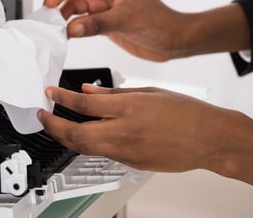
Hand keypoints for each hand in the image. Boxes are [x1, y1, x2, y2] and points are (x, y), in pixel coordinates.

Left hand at [37, 84, 252, 190]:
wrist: (210, 139)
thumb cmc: (186, 112)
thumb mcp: (148, 92)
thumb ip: (114, 92)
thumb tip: (88, 90)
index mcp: (130, 108)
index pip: (84, 103)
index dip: (62, 98)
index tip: (50, 94)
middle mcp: (125, 131)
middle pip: (76, 133)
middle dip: (52, 125)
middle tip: (42, 115)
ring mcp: (128, 151)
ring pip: (84, 148)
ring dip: (65, 137)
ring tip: (55, 125)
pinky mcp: (131, 163)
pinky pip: (101, 154)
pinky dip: (87, 144)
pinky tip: (84, 135)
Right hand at [44, 0, 249, 59]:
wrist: (174, 41)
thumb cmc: (160, 22)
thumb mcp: (126, 20)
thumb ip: (97, 24)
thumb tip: (73, 27)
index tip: (50, 2)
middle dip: (60, 4)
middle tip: (47, 17)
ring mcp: (106, 9)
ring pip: (78, 10)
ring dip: (66, 19)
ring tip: (55, 29)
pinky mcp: (106, 24)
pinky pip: (84, 23)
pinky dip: (74, 29)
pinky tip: (66, 35)